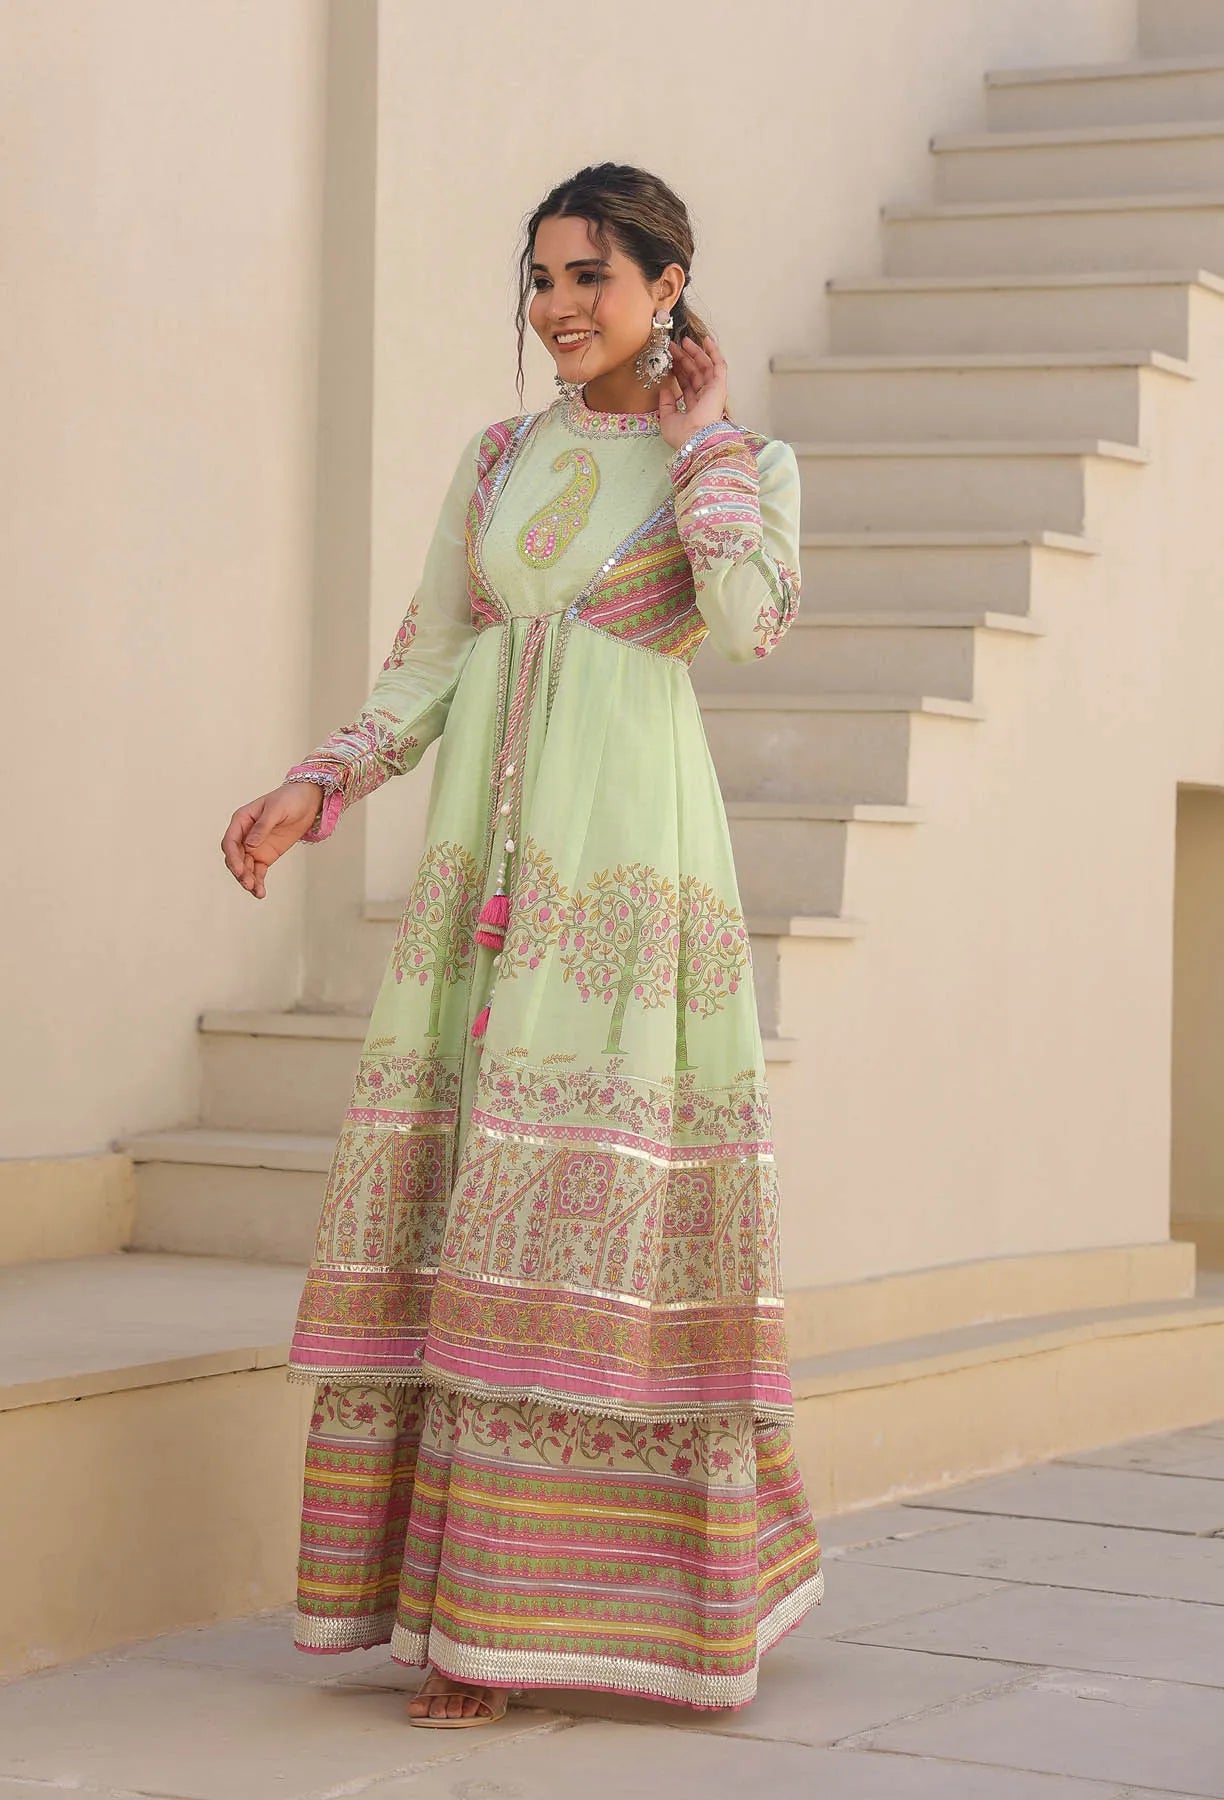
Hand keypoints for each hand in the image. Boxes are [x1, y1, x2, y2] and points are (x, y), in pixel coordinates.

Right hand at [220, 782, 322, 899]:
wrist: (307, 801)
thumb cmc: (289, 799)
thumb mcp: (276, 809)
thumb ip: (262, 826)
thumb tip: (250, 844)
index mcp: (241, 820)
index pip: (231, 842)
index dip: (233, 857)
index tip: (240, 869)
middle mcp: (244, 835)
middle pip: (236, 858)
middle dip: (240, 872)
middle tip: (248, 883)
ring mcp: (254, 847)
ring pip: (246, 867)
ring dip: (249, 880)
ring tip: (256, 891)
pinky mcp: (266, 856)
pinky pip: (258, 871)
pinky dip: (258, 882)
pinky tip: (260, 892)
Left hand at [658, 332, 727, 450]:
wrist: (695, 438)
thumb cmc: (682, 435)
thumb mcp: (667, 419)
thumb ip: (666, 405)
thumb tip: (664, 390)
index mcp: (694, 408)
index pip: (686, 384)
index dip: (678, 371)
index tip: (669, 359)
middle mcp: (705, 399)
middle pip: (694, 373)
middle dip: (683, 359)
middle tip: (672, 346)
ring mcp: (713, 391)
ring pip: (705, 367)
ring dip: (695, 353)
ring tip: (684, 340)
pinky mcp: (719, 386)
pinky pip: (719, 365)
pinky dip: (714, 352)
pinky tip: (705, 340)